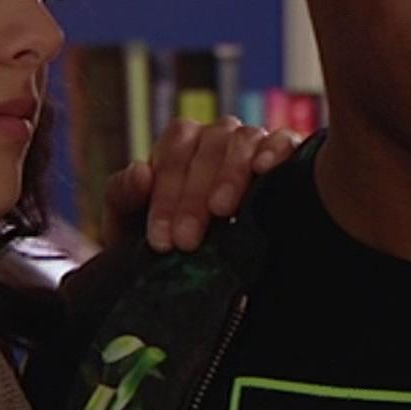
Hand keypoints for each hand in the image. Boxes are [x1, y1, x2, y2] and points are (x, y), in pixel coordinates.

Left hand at [102, 118, 301, 251]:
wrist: (205, 273)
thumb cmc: (169, 240)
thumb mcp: (130, 226)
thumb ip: (123, 196)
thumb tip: (140, 172)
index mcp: (180, 143)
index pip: (173, 152)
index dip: (165, 195)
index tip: (162, 240)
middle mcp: (218, 136)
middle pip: (208, 148)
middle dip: (193, 197)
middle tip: (187, 241)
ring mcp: (253, 143)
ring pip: (243, 140)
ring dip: (230, 175)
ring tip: (222, 211)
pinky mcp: (287, 153)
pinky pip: (284, 140)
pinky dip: (275, 150)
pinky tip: (265, 169)